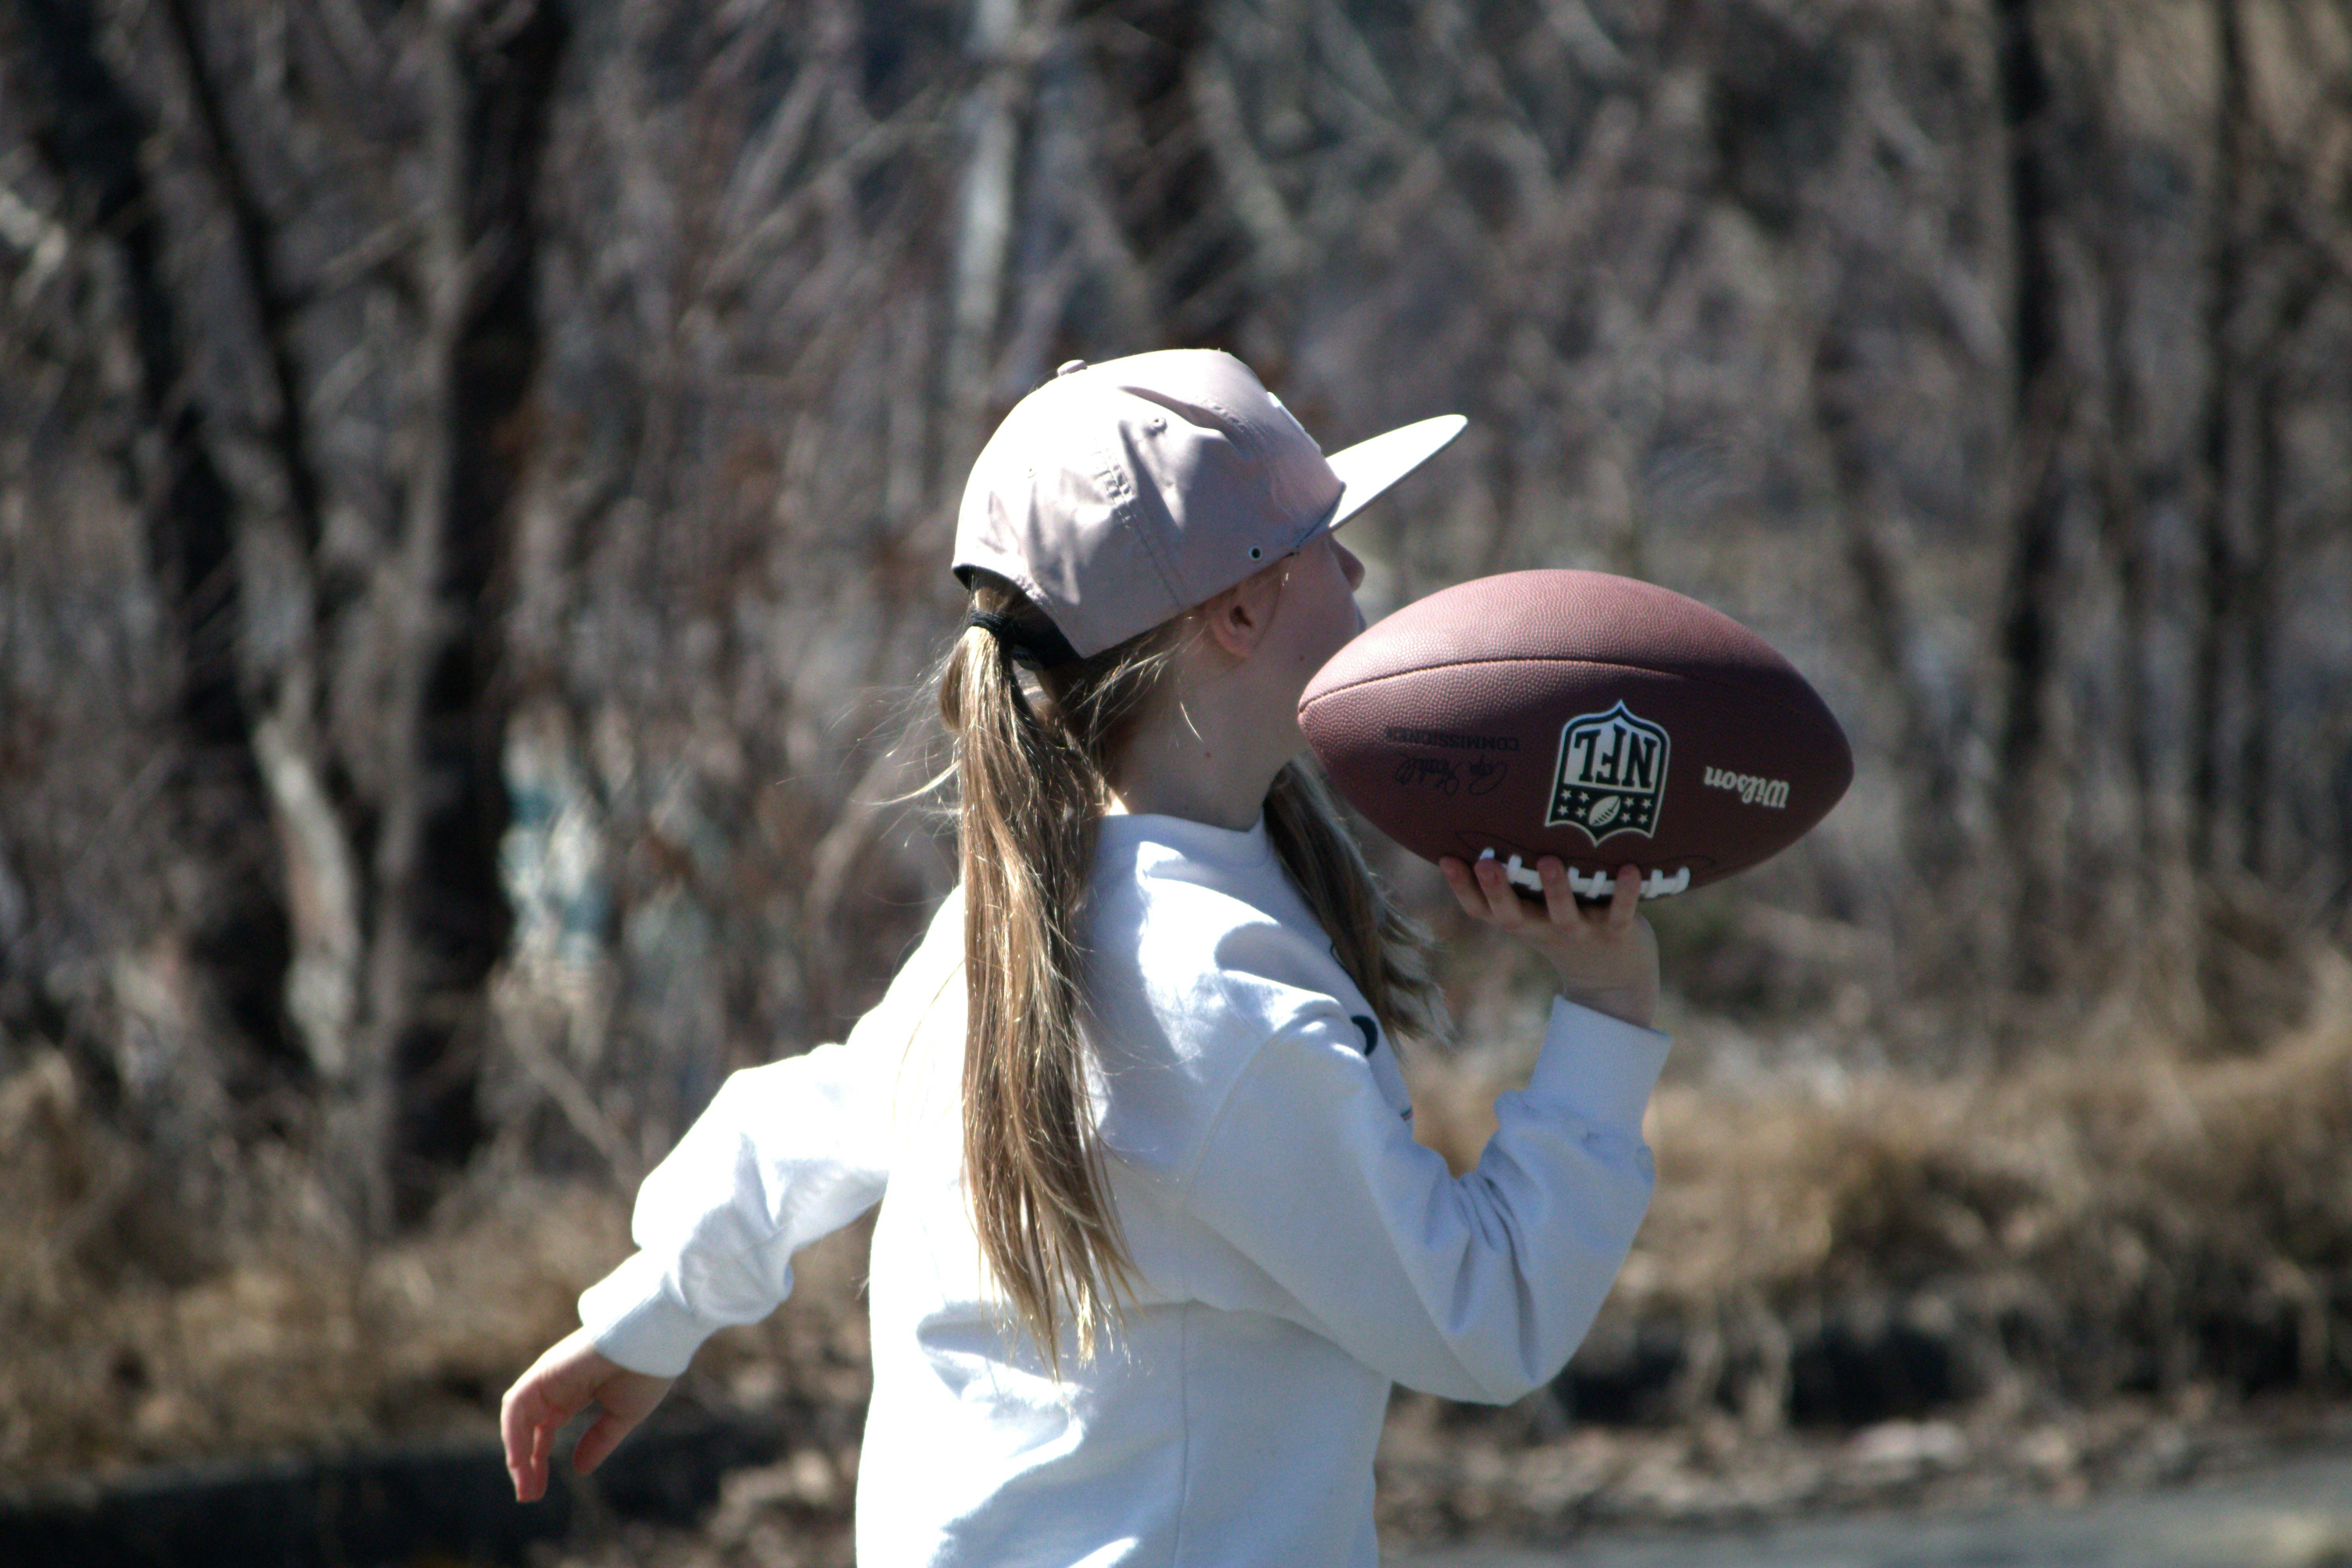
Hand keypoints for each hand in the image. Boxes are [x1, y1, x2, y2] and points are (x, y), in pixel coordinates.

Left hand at [500, 1326, 675, 1501]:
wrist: (655, 1339)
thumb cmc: (645, 1370)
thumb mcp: (622, 1415)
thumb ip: (599, 1440)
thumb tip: (580, 1470)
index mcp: (573, 1392)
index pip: (544, 1430)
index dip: (537, 1460)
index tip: (537, 1490)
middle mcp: (555, 1386)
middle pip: (527, 1429)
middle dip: (525, 1464)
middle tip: (529, 1496)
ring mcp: (547, 1377)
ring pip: (518, 1420)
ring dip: (517, 1454)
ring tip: (525, 1487)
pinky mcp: (543, 1372)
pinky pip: (517, 1406)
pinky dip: (514, 1434)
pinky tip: (520, 1461)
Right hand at [1438, 857, 1659, 1029]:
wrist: (1616, 981)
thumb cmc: (1569, 929)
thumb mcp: (1537, 913)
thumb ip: (1520, 884)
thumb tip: (1494, 827)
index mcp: (1523, 923)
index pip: (1482, 910)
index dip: (1462, 889)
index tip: (1446, 859)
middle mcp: (1545, 930)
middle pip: (1515, 917)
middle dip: (1499, 891)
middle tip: (1485, 863)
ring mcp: (1581, 933)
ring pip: (1564, 915)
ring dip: (1556, 890)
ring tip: (1547, 861)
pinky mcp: (1616, 934)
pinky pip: (1620, 913)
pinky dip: (1625, 893)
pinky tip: (1630, 868)